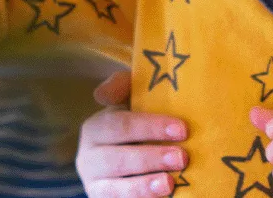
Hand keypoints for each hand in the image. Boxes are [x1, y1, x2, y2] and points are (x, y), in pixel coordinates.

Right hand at [76, 71, 189, 197]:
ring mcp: (95, 185)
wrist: (134, 154)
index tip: (182, 130)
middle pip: (117, 159)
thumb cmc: (139, 121)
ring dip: (143, 187)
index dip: (150, 127)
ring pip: (114, 189)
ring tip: (169, 184)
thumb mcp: (130, 98)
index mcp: (95, 129)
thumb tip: (102, 94)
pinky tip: (163, 196)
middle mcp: (89, 159)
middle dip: (150, 158)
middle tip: (182, 158)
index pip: (119, 126)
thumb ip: (122, 85)